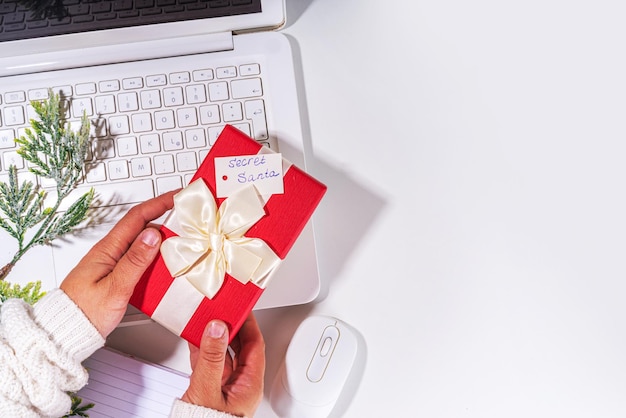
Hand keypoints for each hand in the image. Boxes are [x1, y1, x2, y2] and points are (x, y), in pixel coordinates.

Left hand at [60, 191, 175, 336]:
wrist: (63, 334)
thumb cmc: (83, 313)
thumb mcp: (115, 288)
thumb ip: (135, 262)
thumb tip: (153, 234)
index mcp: (108, 249)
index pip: (137, 217)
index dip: (160, 203)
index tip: (179, 196)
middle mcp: (110, 252)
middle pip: (143, 228)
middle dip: (167, 219)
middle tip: (189, 220)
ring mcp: (113, 263)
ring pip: (143, 245)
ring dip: (164, 241)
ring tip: (185, 243)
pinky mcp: (116, 275)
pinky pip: (140, 260)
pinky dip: (156, 258)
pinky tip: (167, 267)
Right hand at [182, 313, 264, 416]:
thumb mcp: (207, 389)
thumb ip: (212, 358)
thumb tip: (217, 329)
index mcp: (250, 385)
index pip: (255, 345)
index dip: (249, 324)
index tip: (241, 307)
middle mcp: (241, 385)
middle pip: (241, 347)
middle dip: (232, 327)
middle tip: (224, 310)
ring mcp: (226, 388)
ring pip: (224, 355)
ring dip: (216, 337)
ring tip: (208, 320)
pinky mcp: (212, 391)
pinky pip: (211, 364)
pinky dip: (204, 350)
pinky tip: (196, 340)